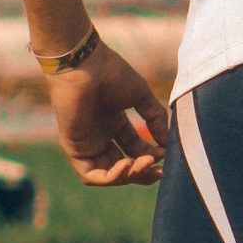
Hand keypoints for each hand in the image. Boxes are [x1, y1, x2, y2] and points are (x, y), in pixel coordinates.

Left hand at [46, 39, 168, 186]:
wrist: (85, 64)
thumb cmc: (111, 73)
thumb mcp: (142, 96)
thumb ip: (156, 119)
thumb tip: (168, 143)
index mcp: (114, 123)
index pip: (135, 150)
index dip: (151, 156)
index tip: (166, 155)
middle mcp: (99, 136)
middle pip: (123, 167)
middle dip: (142, 172)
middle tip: (159, 169)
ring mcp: (86, 143)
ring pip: (108, 175)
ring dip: (129, 176)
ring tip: (145, 164)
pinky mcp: (73, 148)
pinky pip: (90, 175)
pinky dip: (110, 177)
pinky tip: (127, 165)